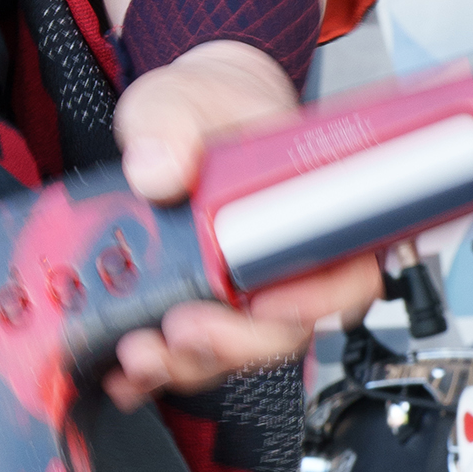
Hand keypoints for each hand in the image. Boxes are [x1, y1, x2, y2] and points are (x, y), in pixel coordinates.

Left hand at [103, 43, 378, 405]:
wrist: (184, 115)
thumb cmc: (207, 103)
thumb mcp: (180, 100)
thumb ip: (169, 127)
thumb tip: (157, 169)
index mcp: (315, 203)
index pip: (347, 270)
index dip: (318, 300)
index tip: (265, 303)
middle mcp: (291, 257)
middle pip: (288, 327)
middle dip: (235, 344)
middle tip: (183, 332)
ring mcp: (248, 288)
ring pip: (239, 351)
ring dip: (192, 363)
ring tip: (141, 355)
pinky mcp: (205, 304)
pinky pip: (194, 351)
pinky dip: (160, 368)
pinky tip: (125, 371)